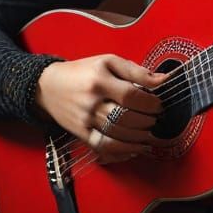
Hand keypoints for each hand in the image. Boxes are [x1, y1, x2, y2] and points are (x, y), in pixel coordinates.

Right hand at [35, 55, 167, 164]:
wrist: (48, 86)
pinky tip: (135, 148)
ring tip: (150, 134)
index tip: (159, 105)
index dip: (150, 103)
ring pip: (116, 135)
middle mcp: (91, 102)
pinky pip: (103, 147)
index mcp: (99, 80)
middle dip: (147, 121)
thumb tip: (163, 80)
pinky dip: (122, 151)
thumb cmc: (83, 71)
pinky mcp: (80, 134)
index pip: (130, 95)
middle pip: (125, 117)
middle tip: (156, 119)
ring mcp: (84, 120)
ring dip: (139, 138)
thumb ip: (136, 71)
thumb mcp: (108, 61)